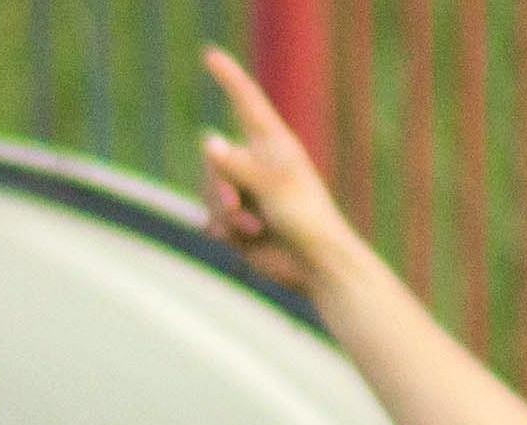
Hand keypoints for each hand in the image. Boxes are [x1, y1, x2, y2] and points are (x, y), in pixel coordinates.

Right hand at [195, 47, 360, 295]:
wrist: (317, 267)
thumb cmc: (307, 221)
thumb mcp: (272, 187)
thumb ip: (237, 164)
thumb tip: (209, 140)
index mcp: (274, 146)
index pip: (247, 104)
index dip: (229, 79)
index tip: (211, 54)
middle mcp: (258, 165)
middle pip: (213, 158)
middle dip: (217, 184)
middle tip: (235, 205)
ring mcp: (248, 193)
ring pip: (209, 190)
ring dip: (224, 213)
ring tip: (252, 229)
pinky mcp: (240, 222)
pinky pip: (212, 218)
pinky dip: (223, 230)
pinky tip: (239, 240)